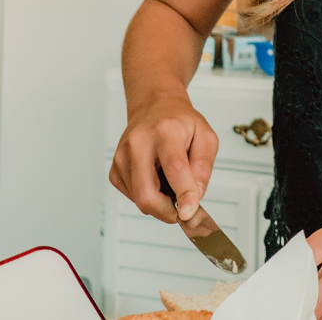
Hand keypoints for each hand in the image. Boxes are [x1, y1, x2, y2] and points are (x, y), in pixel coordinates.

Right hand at [108, 93, 218, 223]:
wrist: (154, 107)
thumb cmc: (181, 122)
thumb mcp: (206, 138)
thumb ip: (203, 167)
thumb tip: (196, 196)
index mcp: (165, 132)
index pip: (174, 168)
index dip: (184, 194)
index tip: (189, 213)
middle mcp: (138, 143)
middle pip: (147, 193)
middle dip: (167, 212)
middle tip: (184, 208)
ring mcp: (122, 157)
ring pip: (140, 200)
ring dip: (160, 201)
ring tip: (170, 179)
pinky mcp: (115, 169)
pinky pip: (133, 197)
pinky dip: (149, 196)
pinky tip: (156, 178)